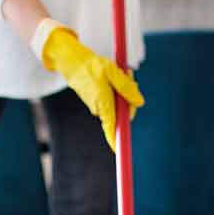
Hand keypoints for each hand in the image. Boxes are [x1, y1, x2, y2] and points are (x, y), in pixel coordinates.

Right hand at [41, 27, 143, 151]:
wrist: (74, 63)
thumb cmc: (92, 66)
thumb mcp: (113, 72)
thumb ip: (126, 87)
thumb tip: (139, 102)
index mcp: (104, 104)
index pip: (111, 127)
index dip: (115, 139)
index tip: (118, 151)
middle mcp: (101, 109)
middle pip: (123, 113)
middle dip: (130, 98)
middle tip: (130, 76)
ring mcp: (99, 107)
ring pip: (119, 105)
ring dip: (124, 91)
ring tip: (120, 72)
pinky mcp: (98, 103)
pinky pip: (113, 101)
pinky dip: (117, 91)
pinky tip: (114, 77)